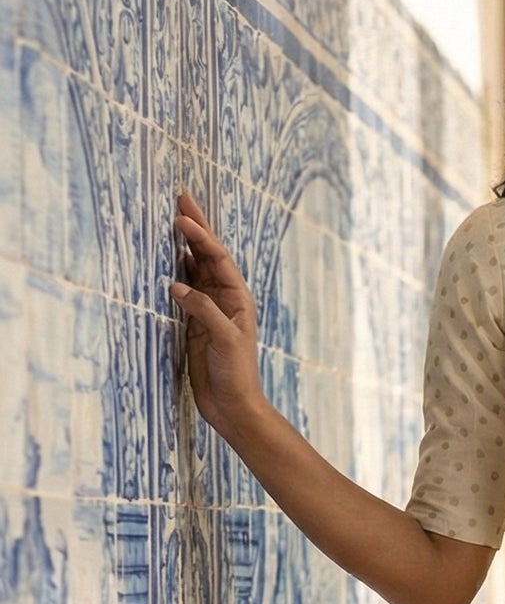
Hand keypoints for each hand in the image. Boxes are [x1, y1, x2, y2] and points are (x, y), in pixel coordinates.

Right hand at [170, 190, 266, 440]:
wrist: (233, 405)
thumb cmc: (236, 374)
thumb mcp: (224, 340)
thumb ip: (203, 311)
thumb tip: (176, 286)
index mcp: (237, 298)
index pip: (218, 258)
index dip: (200, 237)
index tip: (182, 218)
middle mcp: (225, 299)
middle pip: (208, 255)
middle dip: (196, 229)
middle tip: (182, 199)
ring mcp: (209, 310)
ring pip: (196, 269)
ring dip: (186, 246)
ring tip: (174, 220)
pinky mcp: (195, 323)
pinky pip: (185, 290)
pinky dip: (176, 272)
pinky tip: (168, 259)